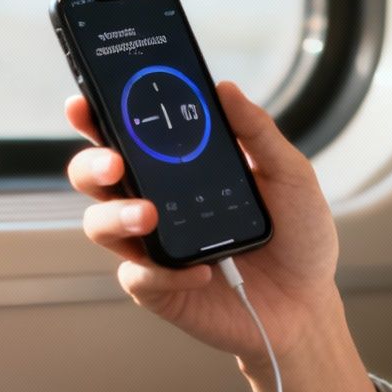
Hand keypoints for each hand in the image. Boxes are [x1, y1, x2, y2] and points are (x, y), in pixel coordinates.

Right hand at [67, 81, 344, 365]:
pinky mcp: (160, 289)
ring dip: (116, 216)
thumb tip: (225, 89)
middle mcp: (156, 202)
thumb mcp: (289, 175)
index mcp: (179, 168)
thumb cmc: (297, 235)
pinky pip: (140, 277)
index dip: (96, 116)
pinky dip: (164, 273)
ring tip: (150, 216)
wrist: (308, 301)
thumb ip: (257, 133)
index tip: (83, 103)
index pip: (127, 135)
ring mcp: (153, 246)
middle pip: (95, 177)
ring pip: (101, 225)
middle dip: (92, 164)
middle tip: (114, 163)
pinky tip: (201, 271)